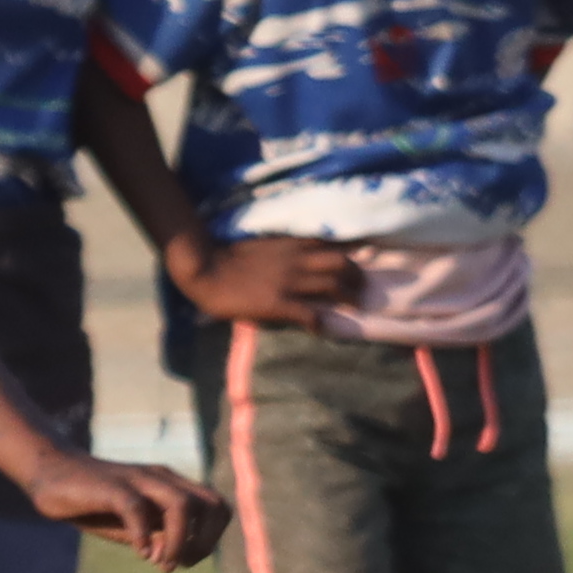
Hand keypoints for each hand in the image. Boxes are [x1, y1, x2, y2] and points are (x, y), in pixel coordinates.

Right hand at [31, 451, 224, 572]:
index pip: (217, 507)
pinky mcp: (112, 486)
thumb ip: (157, 537)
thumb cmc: (95, 503)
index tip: (187, 560)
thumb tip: (172, 559)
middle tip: (180, 563)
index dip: (212, 537)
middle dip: (204, 541)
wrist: (52, 473)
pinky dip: (143, 534)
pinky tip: (139, 552)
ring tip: (161, 563)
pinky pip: (137, 507)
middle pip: (211, 504)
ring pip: (181, 505)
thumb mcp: (132, 525)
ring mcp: (138, 480)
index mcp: (173, 486)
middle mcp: (163, 479)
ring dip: (178, 541)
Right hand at [167, 232, 363, 332]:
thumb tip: (301, 254)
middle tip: (363, 287)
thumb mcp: (265, 244)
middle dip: (357, 276)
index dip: (352, 251)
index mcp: (292, 245)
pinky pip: (309, 314)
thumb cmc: (230, 257)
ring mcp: (289, 282)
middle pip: (342, 264)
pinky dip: (320, 322)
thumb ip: (286, 248)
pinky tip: (322, 328)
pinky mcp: (278, 303)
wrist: (206, 268)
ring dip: (349, 298)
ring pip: (333, 286)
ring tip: (356, 306)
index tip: (366, 257)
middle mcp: (297, 261)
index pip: (332, 244)